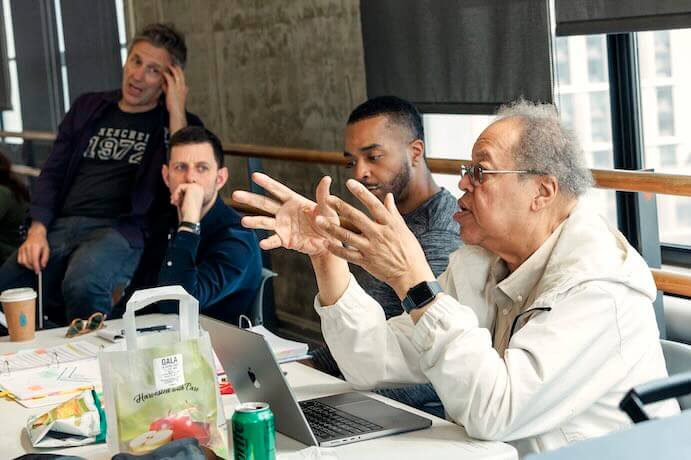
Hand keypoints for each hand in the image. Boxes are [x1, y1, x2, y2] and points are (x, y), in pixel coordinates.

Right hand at [17, 222, 49, 273]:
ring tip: (34, 265)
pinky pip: (19, 260)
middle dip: (33, 267)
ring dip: (28, 266)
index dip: (36, 267)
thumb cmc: (42, 243)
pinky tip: (28, 262)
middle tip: (38, 268)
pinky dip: (24, 264)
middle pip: (28, 261)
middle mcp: (27, 247)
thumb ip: (45, 258)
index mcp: (35, 246)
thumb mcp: (47, 249)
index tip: (38, 272)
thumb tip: (42, 266)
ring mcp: (22, 248)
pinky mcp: (19, 250)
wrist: (35, 235)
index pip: (34, 259)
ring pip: (23, 262)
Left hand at [162, 64, 187, 132]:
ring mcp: (179, 87)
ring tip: (168, 65)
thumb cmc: (174, 107)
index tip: (175, 68)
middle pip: (181, 74)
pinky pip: (170, 78)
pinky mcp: (173, 88)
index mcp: (184, 89)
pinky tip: (164, 72)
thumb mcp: (171, 96)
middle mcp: (183, 87)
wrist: (177, 112)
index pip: (182, 78)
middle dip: (177, 68)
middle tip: (173, 63)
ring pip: (177, 74)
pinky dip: (167, 74)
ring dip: (172, 69)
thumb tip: (163, 84)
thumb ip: (167, 89)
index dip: (179, 72)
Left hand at [171, 182, 204, 223]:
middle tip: (172, 202)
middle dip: (176, 194)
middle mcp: (200, 188)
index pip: (187, 189)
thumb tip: (180, 187)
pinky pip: (180, 186)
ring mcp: (196, 187)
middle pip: (184, 186)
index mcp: (200, 192)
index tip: (174, 202)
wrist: (190, 217)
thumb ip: (183, 194)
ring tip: (174, 202)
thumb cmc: (187, 212)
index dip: (180, 195)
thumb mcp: (185, 201)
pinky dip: (176, 193)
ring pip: (181, 186)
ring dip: (175, 194)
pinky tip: (176, 200)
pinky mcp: (191, 187)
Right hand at [232, 173, 338, 256]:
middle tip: (235, 194)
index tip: (254, 175)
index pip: (278, 190)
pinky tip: (262, 243)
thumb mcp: (327, 207)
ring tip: (243, 221)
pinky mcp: (285, 239)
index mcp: (293, 201)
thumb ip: (323, 195)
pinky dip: (268, 242)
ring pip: (265, 221)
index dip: (267, 183)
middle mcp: (284, 212)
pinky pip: (274, 240)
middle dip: (250, 198)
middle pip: (264, 203)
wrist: (328, 242)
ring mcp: (282, 226)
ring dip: (254, 221)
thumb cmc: (328, 221)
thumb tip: (327, 179)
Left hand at [316, 179, 434, 298]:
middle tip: (327, 198)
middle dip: (341, 207)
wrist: (411, 274)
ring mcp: (371, 248)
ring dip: (331, 228)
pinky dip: (335, 249)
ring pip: (347, 236)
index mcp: (390, 224)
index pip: (374, 205)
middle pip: (357, 218)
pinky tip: (325, 242)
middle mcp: (379, 234)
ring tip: (318, 220)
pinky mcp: (366, 262)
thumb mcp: (403, 229)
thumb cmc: (409, 250)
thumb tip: (389, 196)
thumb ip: (392, 212)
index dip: (361, 193)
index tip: (349, 182)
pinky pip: (347, 254)